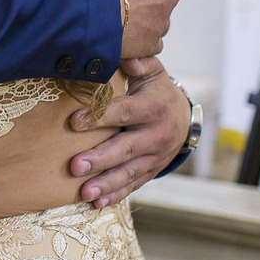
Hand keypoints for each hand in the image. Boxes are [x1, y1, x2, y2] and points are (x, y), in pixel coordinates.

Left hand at [67, 56, 188, 206]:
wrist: (185, 117)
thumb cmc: (155, 89)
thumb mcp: (151, 72)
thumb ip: (139, 63)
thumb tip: (125, 57)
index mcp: (153, 108)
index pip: (124, 113)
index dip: (99, 117)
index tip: (73, 122)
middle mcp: (156, 135)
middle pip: (126, 149)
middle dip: (100, 159)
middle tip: (75, 166)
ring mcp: (155, 157)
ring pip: (129, 172)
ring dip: (106, 183)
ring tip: (84, 192)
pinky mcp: (151, 171)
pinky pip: (134, 185)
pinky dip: (116, 195)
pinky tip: (96, 202)